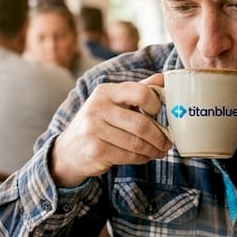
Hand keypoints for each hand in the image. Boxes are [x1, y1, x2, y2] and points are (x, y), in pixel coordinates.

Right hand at [48, 74, 171, 186]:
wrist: (69, 150)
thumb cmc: (98, 123)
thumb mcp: (114, 102)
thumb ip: (138, 90)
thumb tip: (164, 78)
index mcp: (106, 92)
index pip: (140, 92)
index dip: (156, 104)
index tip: (159, 113)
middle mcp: (98, 108)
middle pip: (141, 124)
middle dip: (159, 136)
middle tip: (167, 142)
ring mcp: (95, 130)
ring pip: (136, 143)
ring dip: (153, 149)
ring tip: (160, 151)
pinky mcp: (96, 151)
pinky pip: (129, 156)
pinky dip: (142, 158)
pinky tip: (145, 156)